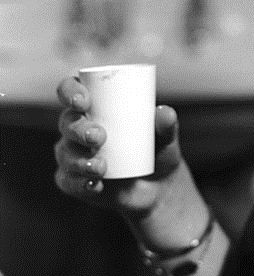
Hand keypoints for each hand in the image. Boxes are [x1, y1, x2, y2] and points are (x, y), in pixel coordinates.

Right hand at [54, 74, 184, 218]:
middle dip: (78, 128)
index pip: (71, 89)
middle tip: (98, 137)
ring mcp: (73, 154)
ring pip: (64, 152)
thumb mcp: (165, 135)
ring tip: (101, 168)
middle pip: (66, 121)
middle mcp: (77, 126)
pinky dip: (78, 183)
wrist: (158, 186)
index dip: (70, 91)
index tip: (83, 101)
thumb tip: (164, 113)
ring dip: (79, 159)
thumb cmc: (158, 148)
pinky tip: (94, 184)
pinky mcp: (73, 180)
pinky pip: (67, 181)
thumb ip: (167, 124)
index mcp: (95, 104)